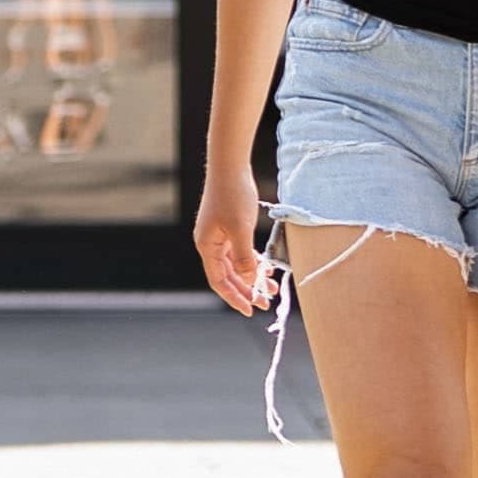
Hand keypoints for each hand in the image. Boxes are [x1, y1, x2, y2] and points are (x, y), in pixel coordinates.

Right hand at [194, 164, 270, 314]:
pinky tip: (266, 268)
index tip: (249, 310)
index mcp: (207, 246)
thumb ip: (244, 257)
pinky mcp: (229, 228)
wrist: (230, 167)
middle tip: (264, 303)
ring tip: (270, 288)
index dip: (234, 296)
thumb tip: (248, 278)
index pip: (218, 280)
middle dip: (246, 290)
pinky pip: (241, 252)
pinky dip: (253, 261)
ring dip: (252, 277)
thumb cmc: (232, 195)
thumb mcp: (240, 229)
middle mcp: (210, 243)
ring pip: (236, 265)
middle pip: (228, 275)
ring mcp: (220, 236)